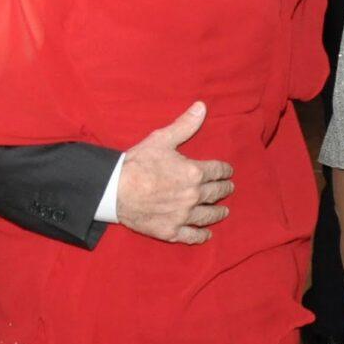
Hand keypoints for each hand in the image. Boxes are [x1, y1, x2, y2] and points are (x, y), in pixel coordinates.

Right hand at [113, 101, 233, 243]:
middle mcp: (193, 196)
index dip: (225, 170)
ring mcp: (184, 215)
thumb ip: (185, 125)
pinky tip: (207, 234)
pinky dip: (202, 235)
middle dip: (224, 189)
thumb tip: (202, 106)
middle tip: (228, 188)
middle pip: (216, 193)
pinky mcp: (172, 231)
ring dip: (218, 213)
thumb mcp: (161, 139)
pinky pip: (193, 236)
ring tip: (223, 211)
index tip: (227, 171)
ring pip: (208, 216)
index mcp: (194, 173)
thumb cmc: (137, 163)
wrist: (114, 190)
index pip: (218, 171)